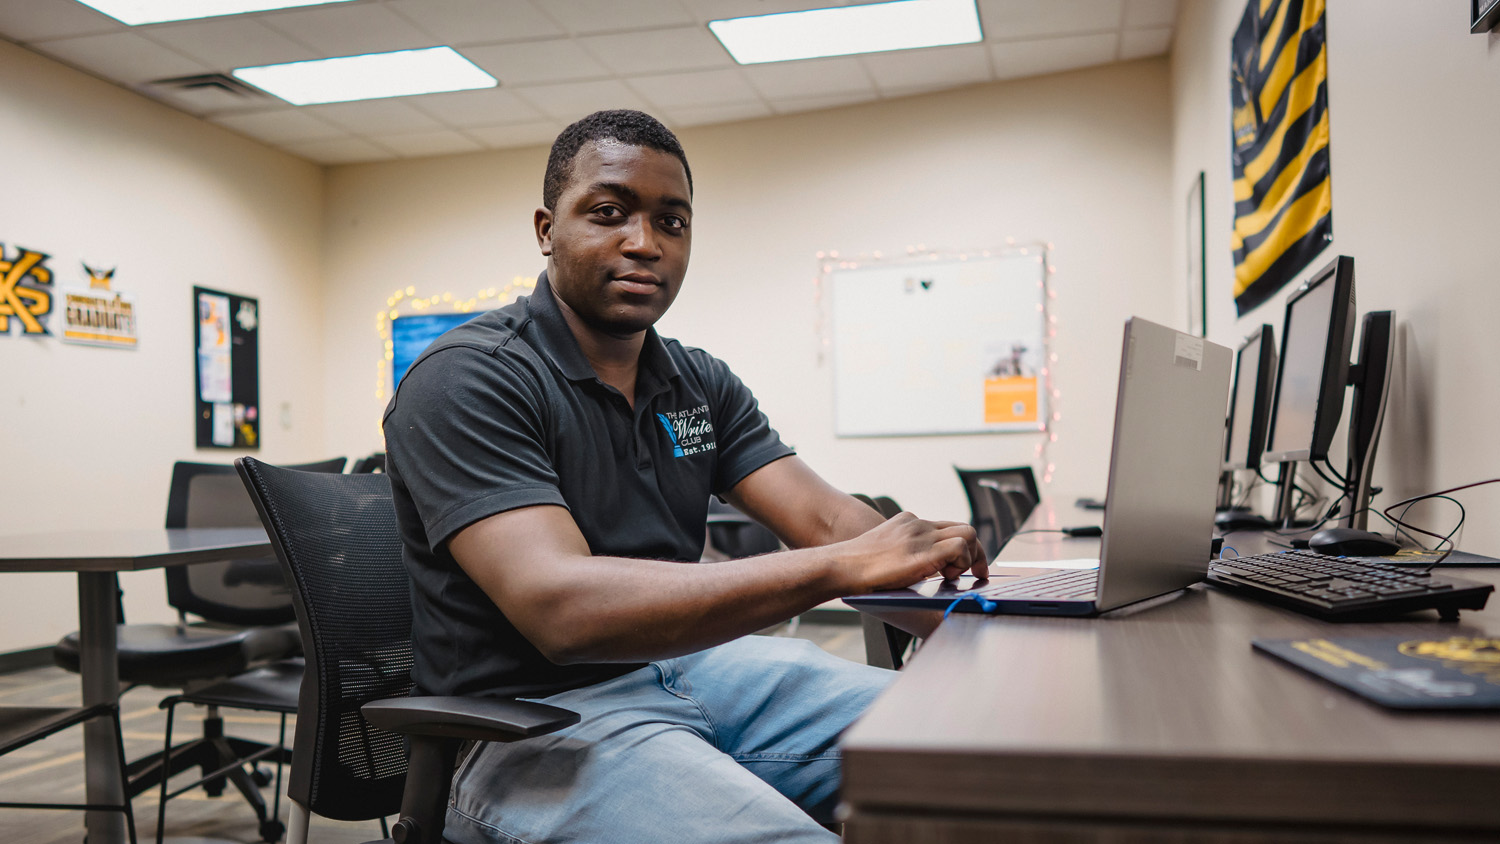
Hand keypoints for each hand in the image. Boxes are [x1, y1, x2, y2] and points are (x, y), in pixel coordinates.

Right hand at [838, 512, 987, 592]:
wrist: (843, 566)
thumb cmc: (857, 568)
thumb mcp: (886, 552)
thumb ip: (906, 552)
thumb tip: (923, 570)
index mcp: (909, 523)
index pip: (948, 527)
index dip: (963, 546)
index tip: (968, 564)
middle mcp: (918, 524)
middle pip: (964, 528)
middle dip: (976, 552)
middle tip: (976, 573)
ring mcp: (921, 535)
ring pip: (967, 534)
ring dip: (969, 557)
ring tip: (951, 575)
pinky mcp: (923, 551)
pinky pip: (959, 547)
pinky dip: (961, 563)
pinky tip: (945, 576)